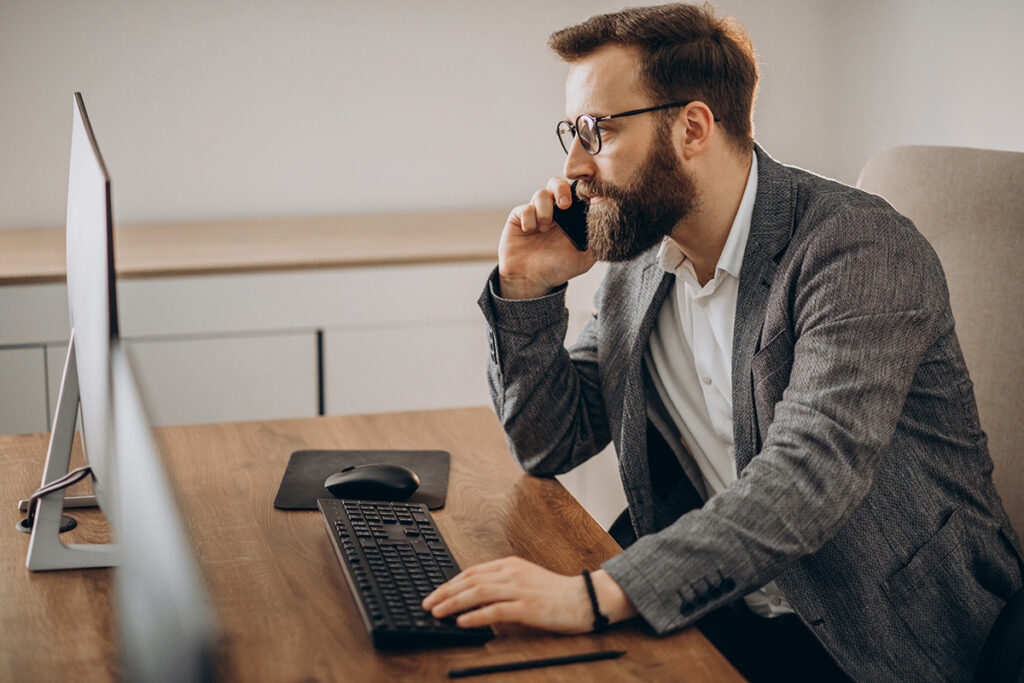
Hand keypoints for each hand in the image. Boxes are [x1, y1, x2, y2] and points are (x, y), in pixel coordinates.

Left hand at [421, 556, 636, 632]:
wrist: (584, 598)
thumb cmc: (555, 593)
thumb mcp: (525, 580)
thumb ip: (501, 584)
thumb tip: (473, 597)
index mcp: (510, 565)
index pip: (471, 571)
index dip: (449, 582)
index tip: (434, 593)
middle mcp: (512, 573)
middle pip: (470, 580)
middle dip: (445, 592)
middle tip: (427, 603)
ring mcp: (520, 589)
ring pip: (478, 592)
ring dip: (454, 602)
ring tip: (437, 612)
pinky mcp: (528, 607)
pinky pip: (495, 610)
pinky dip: (476, 615)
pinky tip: (462, 621)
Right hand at [497, 178, 596, 299]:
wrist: (530, 280)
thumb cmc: (558, 269)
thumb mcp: (585, 258)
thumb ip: (596, 240)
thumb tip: (609, 221)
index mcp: (570, 217)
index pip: (576, 194)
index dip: (579, 191)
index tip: (584, 199)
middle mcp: (553, 212)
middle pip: (557, 184)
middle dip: (561, 190)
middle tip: (564, 205)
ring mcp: (535, 213)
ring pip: (541, 194)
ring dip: (544, 210)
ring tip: (544, 228)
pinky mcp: (519, 217)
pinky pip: (525, 208)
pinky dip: (529, 218)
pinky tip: (529, 231)